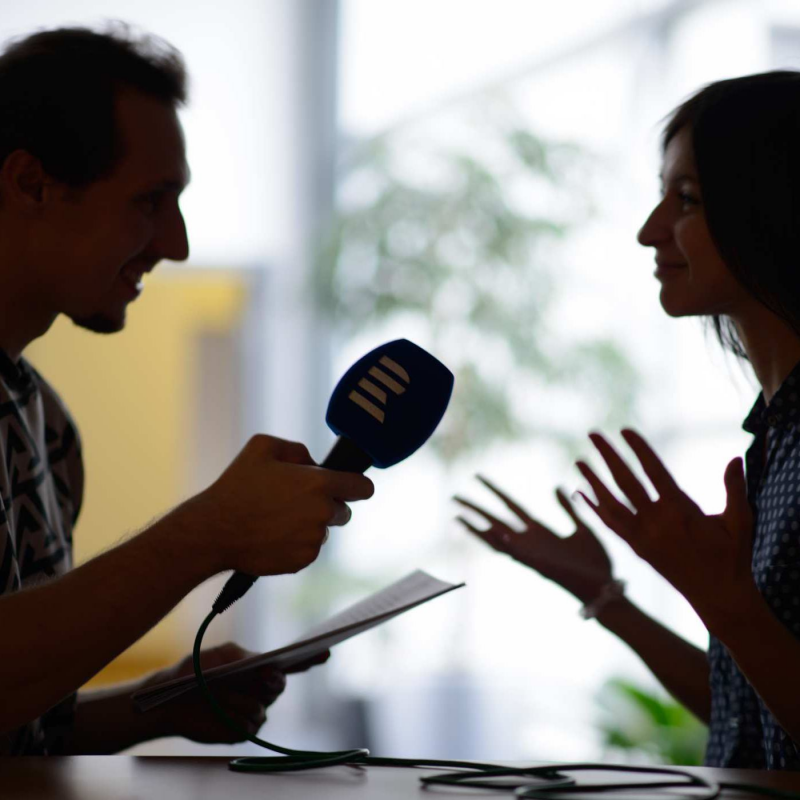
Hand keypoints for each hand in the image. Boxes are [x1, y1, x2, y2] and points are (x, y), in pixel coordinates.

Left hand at [141, 642, 330, 744]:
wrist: (171, 701)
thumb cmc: (196, 671)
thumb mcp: (221, 656)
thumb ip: (246, 658)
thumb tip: (268, 666)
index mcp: (260, 668)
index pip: (292, 663)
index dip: (311, 658)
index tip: (326, 650)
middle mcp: (262, 690)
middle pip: (279, 686)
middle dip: (271, 681)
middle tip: (263, 677)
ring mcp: (255, 711)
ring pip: (263, 706)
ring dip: (242, 699)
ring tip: (220, 695)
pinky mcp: (243, 731)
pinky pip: (249, 724)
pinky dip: (234, 716)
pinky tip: (220, 711)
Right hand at [181, 434, 374, 576]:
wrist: (214, 531)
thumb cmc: (236, 485)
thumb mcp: (262, 447)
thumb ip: (298, 449)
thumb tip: (314, 464)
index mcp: (319, 483)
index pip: (363, 488)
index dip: (358, 486)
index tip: (351, 488)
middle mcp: (322, 512)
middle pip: (344, 511)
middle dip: (328, 506)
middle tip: (296, 503)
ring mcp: (314, 539)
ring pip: (324, 531)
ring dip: (310, 525)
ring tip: (277, 519)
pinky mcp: (303, 560)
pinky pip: (309, 549)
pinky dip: (297, 544)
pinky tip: (272, 536)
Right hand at [454, 474, 613, 602]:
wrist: (607, 588)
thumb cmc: (596, 562)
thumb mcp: (583, 528)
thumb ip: (568, 508)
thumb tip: (557, 486)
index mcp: (539, 531)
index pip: (510, 506)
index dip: (494, 490)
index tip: (477, 476)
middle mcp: (530, 542)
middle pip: (495, 520)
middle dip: (475, 509)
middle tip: (453, 496)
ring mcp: (532, 555)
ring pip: (498, 539)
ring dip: (478, 528)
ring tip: (458, 516)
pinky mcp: (539, 566)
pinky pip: (518, 554)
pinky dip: (505, 544)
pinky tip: (493, 533)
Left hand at [573, 427, 755, 625]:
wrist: (718, 598)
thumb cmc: (732, 557)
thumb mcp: (740, 522)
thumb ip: (734, 489)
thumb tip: (735, 458)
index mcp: (681, 512)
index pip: (654, 472)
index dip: (639, 450)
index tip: (624, 430)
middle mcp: (657, 523)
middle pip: (626, 483)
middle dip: (608, 457)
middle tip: (593, 434)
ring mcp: (643, 538)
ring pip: (611, 505)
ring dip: (593, 481)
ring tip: (578, 461)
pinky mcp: (637, 549)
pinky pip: (610, 526)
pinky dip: (594, 508)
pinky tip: (580, 493)